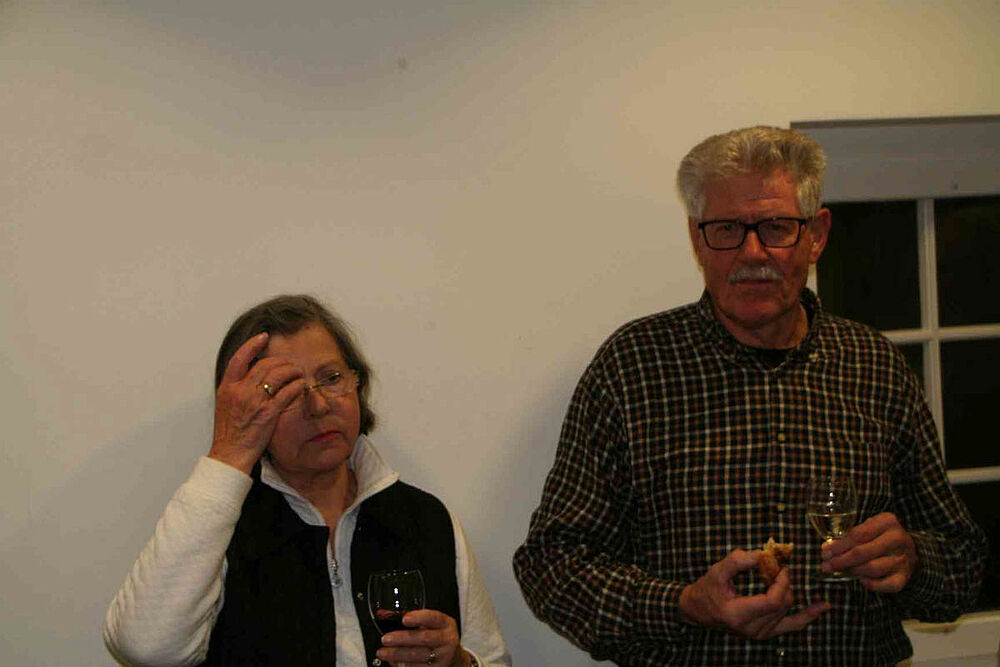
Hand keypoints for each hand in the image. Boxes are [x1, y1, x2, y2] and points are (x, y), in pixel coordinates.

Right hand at [208, 333, 304, 473]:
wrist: (229, 455)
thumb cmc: (229, 434)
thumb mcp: (226, 405)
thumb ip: (237, 389)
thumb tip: (251, 375)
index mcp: (227, 387)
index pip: (239, 358)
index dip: (252, 345)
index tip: (264, 337)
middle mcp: (240, 391)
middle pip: (265, 364)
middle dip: (281, 361)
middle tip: (291, 364)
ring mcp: (254, 401)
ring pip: (279, 374)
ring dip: (292, 371)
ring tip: (299, 374)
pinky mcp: (268, 413)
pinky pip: (288, 391)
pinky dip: (297, 385)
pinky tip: (302, 386)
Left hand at [377, 609, 469, 666]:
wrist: (453, 658)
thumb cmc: (437, 636)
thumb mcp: (431, 624)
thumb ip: (411, 618)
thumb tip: (383, 614)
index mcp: (446, 624)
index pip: (434, 618)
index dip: (419, 618)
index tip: (404, 619)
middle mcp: (447, 640)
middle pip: (424, 638)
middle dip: (403, 638)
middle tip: (386, 639)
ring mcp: (443, 657)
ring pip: (419, 655)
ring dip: (398, 654)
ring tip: (383, 652)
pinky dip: (403, 665)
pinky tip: (392, 662)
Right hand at [679, 549, 828, 638]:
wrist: (698, 610)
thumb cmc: (706, 589)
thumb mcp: (716, 571)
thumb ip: (737, 561)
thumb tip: (764, 554)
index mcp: (739, 615)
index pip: (773, 601)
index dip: (782, 582)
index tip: (781, 566)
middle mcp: (752, 629)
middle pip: (783, 604)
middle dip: (785, 583)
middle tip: (779, 567)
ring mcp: (760, 634)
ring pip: (788, 611)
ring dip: (788, 592)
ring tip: (783, 576)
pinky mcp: (766, 633)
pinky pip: (793, 626)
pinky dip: (808, 616)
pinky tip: (823, 607)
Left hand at [822, 512, 916, 592]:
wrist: (910, 550)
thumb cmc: (882, 537)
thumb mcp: (870, 527)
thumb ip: (851, 536)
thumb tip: (827, 549)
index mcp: (887, 522)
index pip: (858, 535)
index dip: (839, 546)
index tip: (825, 553)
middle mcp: (897, 539)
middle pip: (863, 552)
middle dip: (841, 561)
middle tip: (827, 566)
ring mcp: (902, 558)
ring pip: (873, 568)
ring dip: (853, 571)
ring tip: (840, 571)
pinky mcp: (904, 576)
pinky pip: (888, 584)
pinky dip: (873, 585)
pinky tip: (862, 581)